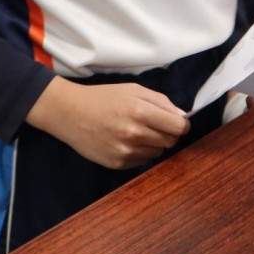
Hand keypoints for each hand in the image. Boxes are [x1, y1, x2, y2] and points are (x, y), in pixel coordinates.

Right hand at [28, 77, 189, 168]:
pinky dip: (140, 152)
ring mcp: (126, 151)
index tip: (176, 122)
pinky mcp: (118, 164)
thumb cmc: (103, 98)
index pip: (179, 128)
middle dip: (167, 133)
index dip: (181, 125)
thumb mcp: (134, 90)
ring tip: (136, 131)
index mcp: (141, 112)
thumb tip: (183, 117)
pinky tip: (125, 141)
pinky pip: (142, 161)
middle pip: (171, 142)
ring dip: (153, 143)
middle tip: (153, 124)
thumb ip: (161, 102)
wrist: (70, 113)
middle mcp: (135, 134)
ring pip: (158, 152)